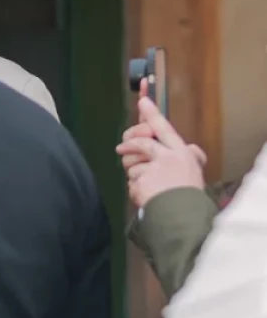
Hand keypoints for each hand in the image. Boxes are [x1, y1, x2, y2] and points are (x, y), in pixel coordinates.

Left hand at [117, 93, 206, 209]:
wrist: (185, 217)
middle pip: (140, 142)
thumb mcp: (196, 171)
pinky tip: (148, 197)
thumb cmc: (191, 195)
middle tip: (120, 149)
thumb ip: (191, 157)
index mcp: (181, 152)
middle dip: (128, 143)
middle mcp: (167, 157)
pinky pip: (131, 182)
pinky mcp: (142, 183)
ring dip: (135, 174)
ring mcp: (153, 170)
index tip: (142, 100)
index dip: (152, 114)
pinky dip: (136, 190)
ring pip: (132, 164)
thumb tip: (192, 149)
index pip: (164, 128)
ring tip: (150, 185)